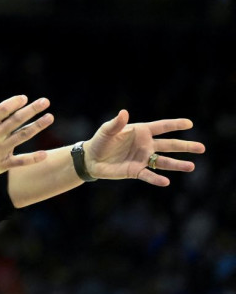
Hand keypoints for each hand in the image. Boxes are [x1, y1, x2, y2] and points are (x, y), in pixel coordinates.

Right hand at [0, 95, 53, 187]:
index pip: (2, 109)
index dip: (14, 102)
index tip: (24, 98)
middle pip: (16, 119)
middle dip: (32, 109)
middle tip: (45, 101)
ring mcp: (0, 149)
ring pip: (22, 136)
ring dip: (37, 126)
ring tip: (50, 118)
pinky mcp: (1, 164)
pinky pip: (19, 161)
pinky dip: (32, 159)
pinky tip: (45, 154)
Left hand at [85, 109, 205, 185]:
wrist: (91, 159)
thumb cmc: (101, 141)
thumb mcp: (107, 130)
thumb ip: (116, 123)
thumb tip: (124, 112)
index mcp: (141, 132)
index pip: (161, 127)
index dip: (175, 125)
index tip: (189, 123)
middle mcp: (145, 145)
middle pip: (169, 145)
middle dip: (185, 146)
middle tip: (201, 148)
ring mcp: (143, 159)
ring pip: (163, 162)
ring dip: (177, 164)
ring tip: (191, 166)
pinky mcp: (136, 171)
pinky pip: (149, 175)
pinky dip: (156, 179)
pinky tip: (166, 181)